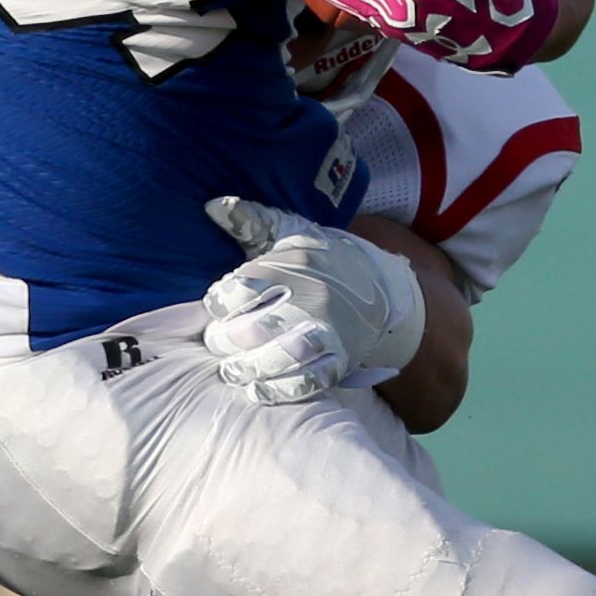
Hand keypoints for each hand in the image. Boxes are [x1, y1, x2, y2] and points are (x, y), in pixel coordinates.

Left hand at [200, 196, 425, 402]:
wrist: (382, 286)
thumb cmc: (324, 260)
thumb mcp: (293, 233)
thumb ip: (252, 222)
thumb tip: (212, 206)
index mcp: (293, 265)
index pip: (239, 289)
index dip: (219, 301)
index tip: (217, 306)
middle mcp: (310, 298)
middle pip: (253, 328)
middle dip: (224, 339)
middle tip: (217, 342)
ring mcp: (328, 331)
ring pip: (279, 357)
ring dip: (247, 368)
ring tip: (232, 369)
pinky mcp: (341, 359)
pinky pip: (308, 381)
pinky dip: (279, 389)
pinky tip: (258, 388)